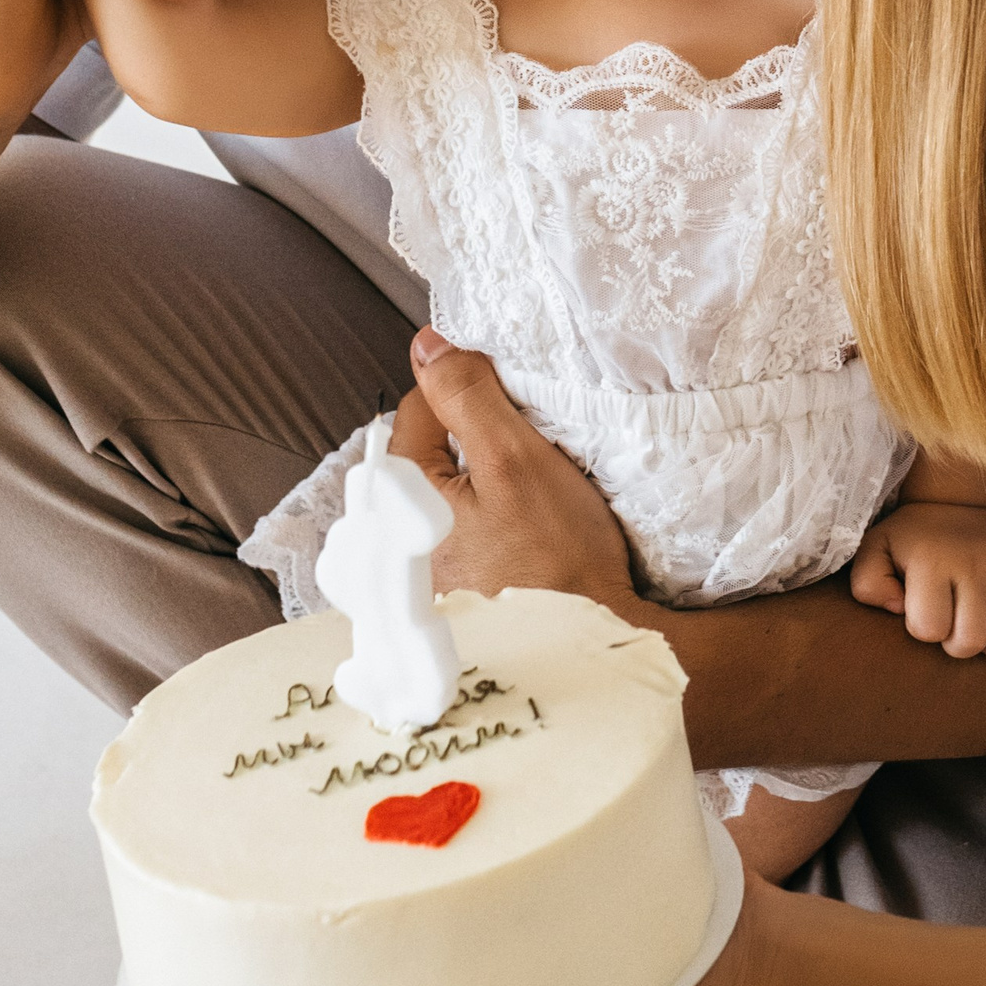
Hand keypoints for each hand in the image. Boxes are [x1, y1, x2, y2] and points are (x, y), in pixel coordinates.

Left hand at [389, 330, 641, 610]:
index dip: (469, 391)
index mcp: (400, 497)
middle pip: (427, 450)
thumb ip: (467, 396)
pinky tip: (513, 531)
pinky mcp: (441, 594)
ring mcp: (415, 572)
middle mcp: (392, 539)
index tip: (513, 403)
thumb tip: (429, 345)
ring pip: (440, 489)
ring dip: (475, 479)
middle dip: (470, 437)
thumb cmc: (558, 558)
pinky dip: (478, 518)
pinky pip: (451, 530)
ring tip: (522, 493)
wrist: (593, 640)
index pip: (419, 406)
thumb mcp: (516, 459)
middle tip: (522, 450)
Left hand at [849, 502, 985, 664]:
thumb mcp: (876, 549)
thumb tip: (898, 609)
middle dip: (958, 644)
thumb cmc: (912, 537)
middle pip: (972, 638)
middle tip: (953, 626)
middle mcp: (973, 564)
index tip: (922, 613)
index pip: (930, 628)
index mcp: (931, 563)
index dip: (924, 630)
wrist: (955, 498)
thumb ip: (868, 583)